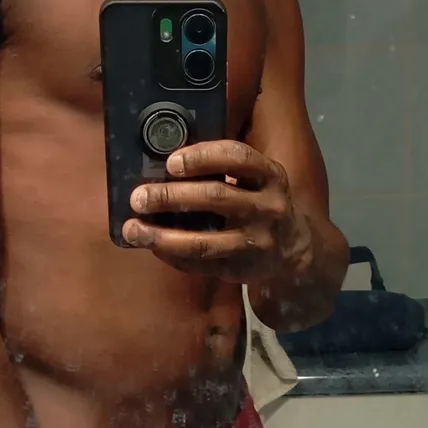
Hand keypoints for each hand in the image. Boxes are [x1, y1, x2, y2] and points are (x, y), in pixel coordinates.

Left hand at [121, 140, 311, 282]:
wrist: (294, 249)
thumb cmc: (259, 202)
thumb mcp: (255, 180)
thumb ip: (221, 170)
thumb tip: (162, 164)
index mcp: (270, 175)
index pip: (238, 158)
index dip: (203, 157)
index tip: (171, 162)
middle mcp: (268, 207)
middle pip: (217, 198)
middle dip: (172, 196)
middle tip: (139, 197)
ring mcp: (257, 242)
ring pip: (205, 241)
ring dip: (163, 236)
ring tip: (133, 229)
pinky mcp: (243, 270)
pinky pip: (201, 264)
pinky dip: (172, 256)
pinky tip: (152, 247)